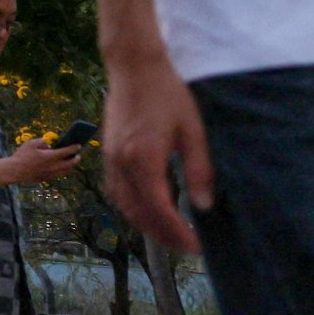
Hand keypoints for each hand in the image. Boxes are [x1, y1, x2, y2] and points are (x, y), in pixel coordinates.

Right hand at [3, 140, 86, 184]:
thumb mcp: (30, 143)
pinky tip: (62, 167)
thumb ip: (42, 142)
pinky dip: (64, 170)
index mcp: (50, 156)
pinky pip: (60, 174)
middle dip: (76, 159)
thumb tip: (49, 145)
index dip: (74, 148)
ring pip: (67, 171)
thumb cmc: (22, 155)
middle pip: (71, 163)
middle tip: (78, 155)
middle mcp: (53, 166)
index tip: (78, 145)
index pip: (67, 151)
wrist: (15, 171)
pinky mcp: (48, 178)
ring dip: (71, 166)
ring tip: (71, 161)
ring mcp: (51, 173)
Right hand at [104, 57, 213, 253]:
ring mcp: (111, 158)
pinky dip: (131, 207)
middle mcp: (122, 164)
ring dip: (144, 224)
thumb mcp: (193, 132)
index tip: (196, 247)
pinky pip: (116, 190)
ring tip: (169, 234)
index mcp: (144, 160)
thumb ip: (200, 170)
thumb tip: (205, 206)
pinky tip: (147, 208)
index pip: (159, 209)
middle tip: (186, 248)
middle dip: (162, 235)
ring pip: (123, 204)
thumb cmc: (168, 95)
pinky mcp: (108, 152)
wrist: (134, 67)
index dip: (177, 232)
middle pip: (138, 213)